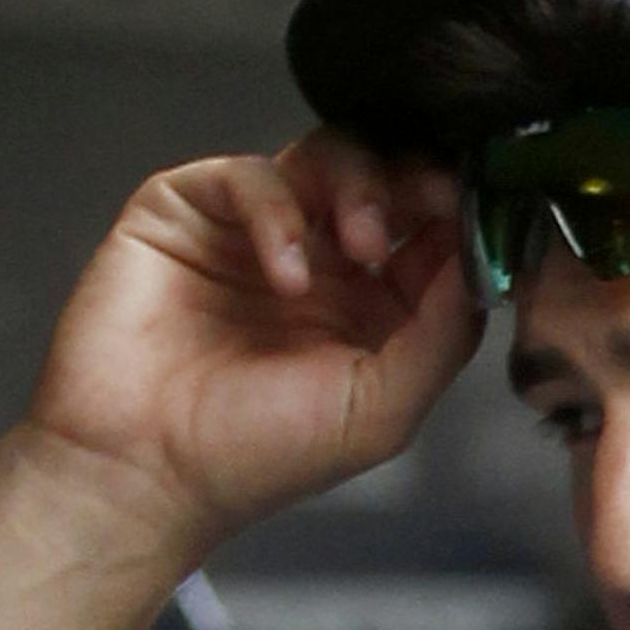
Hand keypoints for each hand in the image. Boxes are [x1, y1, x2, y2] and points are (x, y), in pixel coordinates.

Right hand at [28, 128, 484, 545]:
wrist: (144, 472)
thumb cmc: (261, 456)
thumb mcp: (383, 407)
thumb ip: (443, 332)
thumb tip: (485, 255)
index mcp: (376, 307)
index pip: (434, 234)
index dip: (463, 214)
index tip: (484, 210)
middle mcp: (323, 262)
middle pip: (389, 180)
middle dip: (418, 183)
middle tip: (432, 203)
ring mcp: (256, 233)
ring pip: (327, 157)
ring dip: (360, 187)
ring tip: (361, 245)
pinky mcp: (189, 212)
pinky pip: (248, 176)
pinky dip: (278, 213)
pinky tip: (286, 276)